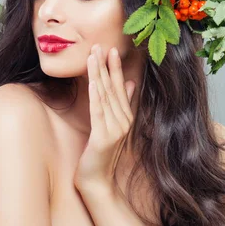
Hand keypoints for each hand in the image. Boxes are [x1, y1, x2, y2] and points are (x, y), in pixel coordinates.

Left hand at [73, 44, 136, 190]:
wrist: (97, 180)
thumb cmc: (102, 153)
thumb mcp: (114, 125)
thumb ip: (124, 104)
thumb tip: (131, 83)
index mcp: (125, 116)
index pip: (120, 87)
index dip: (115, 68)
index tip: (111, 50)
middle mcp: (123, 120)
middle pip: (113, 88)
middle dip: (106, 66)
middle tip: (100, 45)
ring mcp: (115, 129)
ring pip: (104, 96)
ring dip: (98, 74)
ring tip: (93, 56)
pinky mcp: (103, 137)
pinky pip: (98, 111)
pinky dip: (95, 95)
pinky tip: (92, 81)